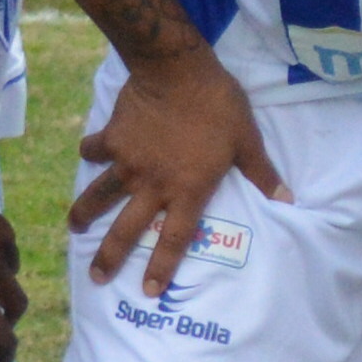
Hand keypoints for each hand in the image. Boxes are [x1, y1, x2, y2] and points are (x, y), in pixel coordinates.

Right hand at [66, 45, 284, 298]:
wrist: (177, 70)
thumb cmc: (219, 105)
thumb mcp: (247, 140)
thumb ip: (261, 173)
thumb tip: (286, 199)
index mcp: (188, 190)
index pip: (174, 239)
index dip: (161, 267)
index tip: (149, 290)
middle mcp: (154, 185)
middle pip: (126, 230)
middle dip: (109, 257)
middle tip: (97, 277)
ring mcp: (128, 163)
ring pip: (99, 197)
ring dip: (85, 213)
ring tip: (74, 227)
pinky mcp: (112, 138)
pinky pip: (94, 151)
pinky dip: (90, 152)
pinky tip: (88, 153)